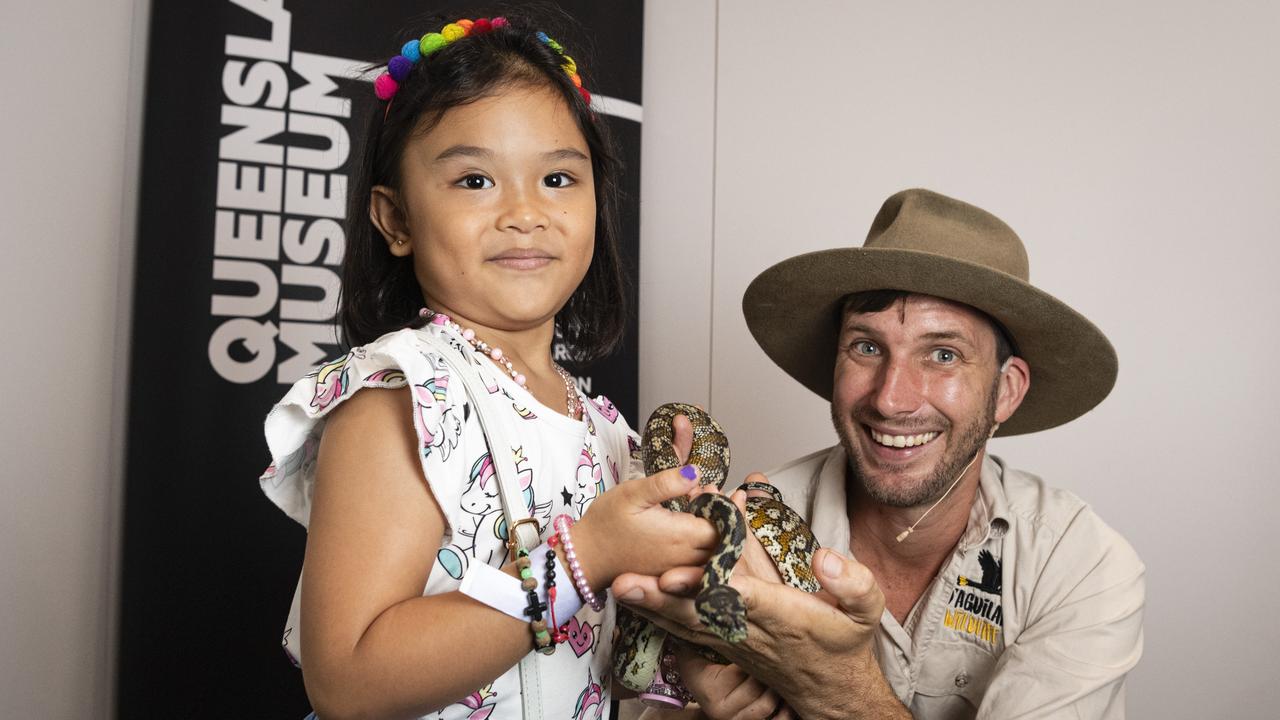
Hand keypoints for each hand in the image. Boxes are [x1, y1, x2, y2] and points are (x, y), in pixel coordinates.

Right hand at [573, 464, 719, 590]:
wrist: (585, 557)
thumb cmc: (606, 523)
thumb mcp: (633, 494)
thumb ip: (666, 483)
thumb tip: (697, 471)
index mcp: (681, 536)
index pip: (724, 525)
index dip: (727, 507)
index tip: (719, 489)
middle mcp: (685, 558)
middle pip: (723, 541)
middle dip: (726, 519)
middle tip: (719, 494)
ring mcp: (679, 570)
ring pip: (713, 552)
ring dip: (716, 532)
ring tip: (707, 507)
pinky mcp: (671, 575)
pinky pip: (699, 561)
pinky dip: (704, 545)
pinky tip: (694, 526)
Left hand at [613, 548, 903, 718]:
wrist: (832, 690)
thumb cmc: (846, 643)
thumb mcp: (867, 610)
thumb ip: (852, 582)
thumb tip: (823, 556)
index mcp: (785, 616)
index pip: (743, 598)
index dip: (711, 586)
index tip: (681, 574)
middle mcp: (752, 631)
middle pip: (701, 612)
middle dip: (664, 597)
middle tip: (628, 582)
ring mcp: (734, 641)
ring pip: (688, 622)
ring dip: (653, 606)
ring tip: (620, 587)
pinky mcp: (724, 644)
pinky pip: (688, 628)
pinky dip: (661, 614)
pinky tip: (636, 602)